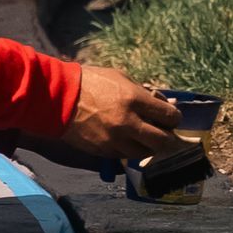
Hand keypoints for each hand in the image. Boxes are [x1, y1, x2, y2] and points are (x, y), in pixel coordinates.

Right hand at [68, 66, 188, 162]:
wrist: (58, 98)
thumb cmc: (90, 82)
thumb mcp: (120, 77)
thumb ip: (144, 91)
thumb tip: (164, 102)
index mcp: (134, 100)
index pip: (170, 116)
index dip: (174, 117)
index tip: (170, 116)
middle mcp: (128, 123)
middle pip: (163, 141)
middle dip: (168, 137)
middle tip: (166, 133)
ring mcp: (116, 140)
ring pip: (146, 152)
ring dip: (149, 145)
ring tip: (145, 137)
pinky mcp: (104, 151)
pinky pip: (126, 155)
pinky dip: (131, 149)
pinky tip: (127, 140)